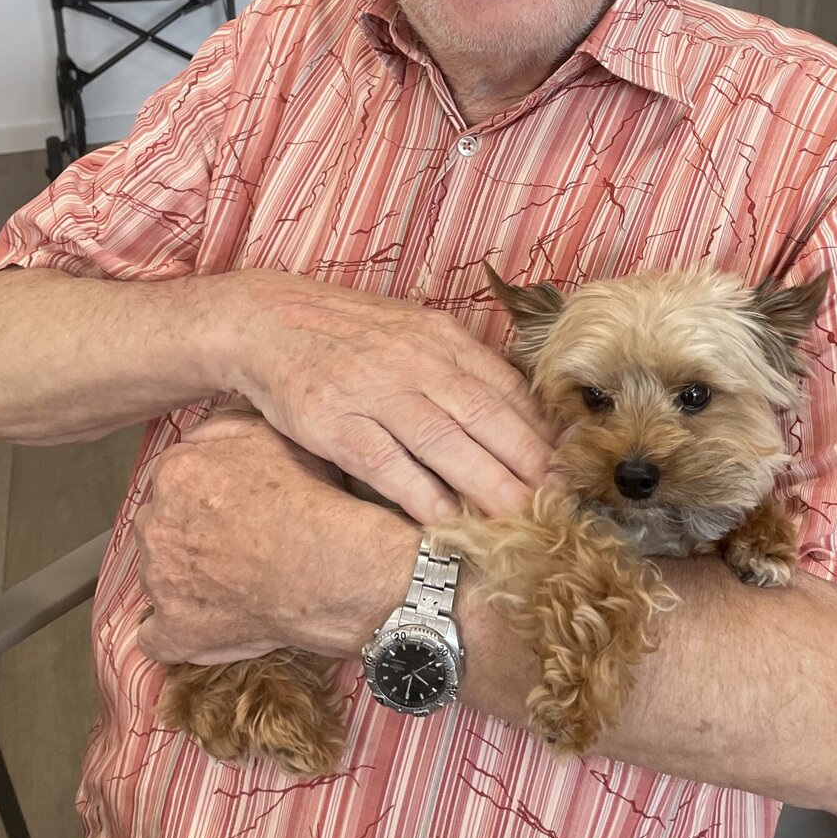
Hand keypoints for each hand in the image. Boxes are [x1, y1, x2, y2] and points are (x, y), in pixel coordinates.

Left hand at [134, 409, 402, 663]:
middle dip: (186, 534)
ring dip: (184, 579)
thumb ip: (224, 426)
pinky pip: (156, 637)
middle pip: (159, 526)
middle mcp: (156, 524)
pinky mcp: (173, 629)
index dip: (201, 493)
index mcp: (177, 473)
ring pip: (159, 576)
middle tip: (232, 544)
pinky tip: (207, 624)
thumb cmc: (311, 498)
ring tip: (233, 582)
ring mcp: (160, 581)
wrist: (334, 564)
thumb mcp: (273, 434)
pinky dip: (178, 632)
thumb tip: (200, 434)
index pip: (171, 480)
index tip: (227, 507)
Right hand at [215, 271, 553, 523]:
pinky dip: (418, 491)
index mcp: (439, 337)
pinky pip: (384, 461)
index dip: (540, 428)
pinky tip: (446, 518)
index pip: (504, 386)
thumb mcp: (411, 331)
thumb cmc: (348, 332)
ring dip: (486, 482)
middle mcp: (413, 360)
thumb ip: (460, 366)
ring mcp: (373, 390)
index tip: (570, 464)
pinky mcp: (333, 420)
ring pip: (442, 440)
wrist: (266, 319)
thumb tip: (517, 407)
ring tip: (520, 518)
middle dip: (528, 461)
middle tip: (561, 502)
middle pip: (483, 415)